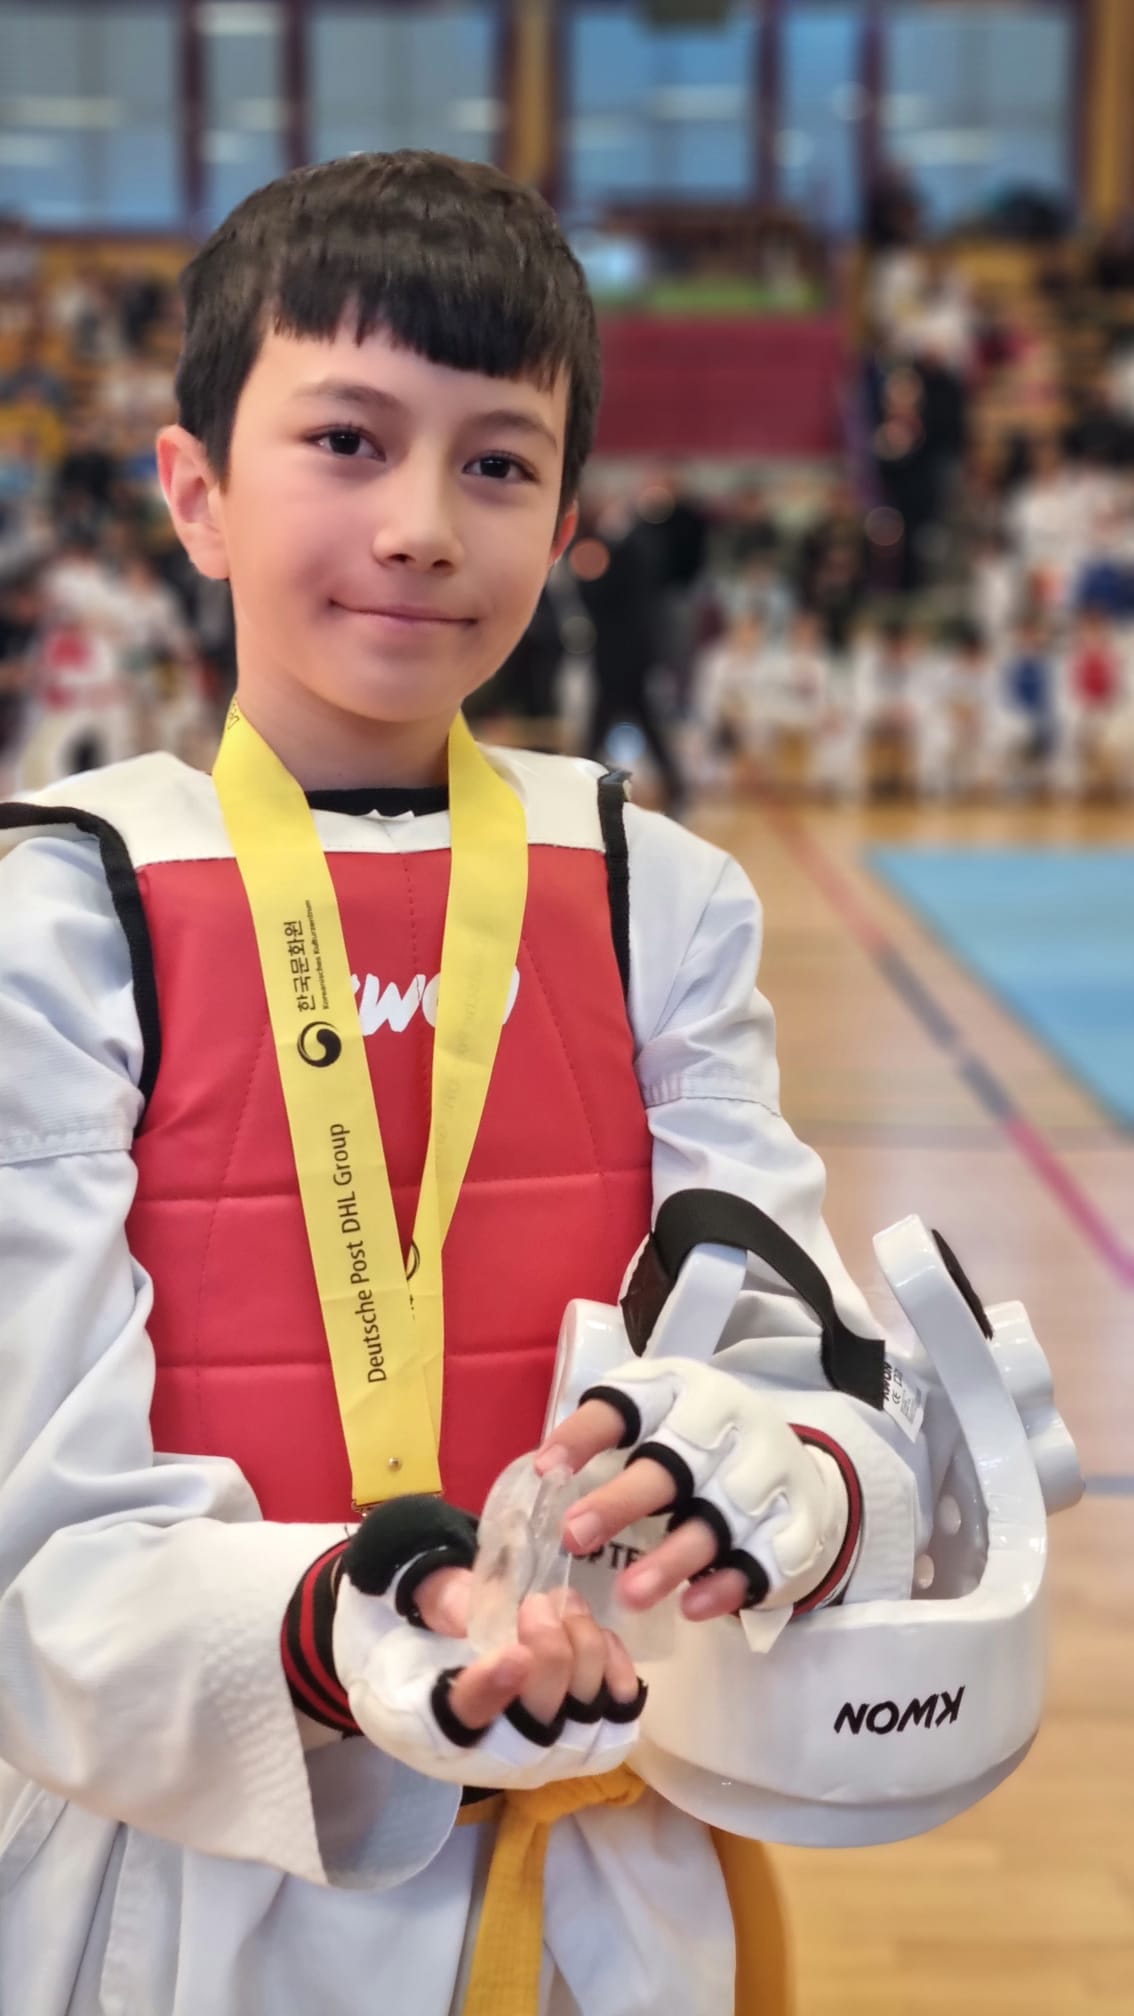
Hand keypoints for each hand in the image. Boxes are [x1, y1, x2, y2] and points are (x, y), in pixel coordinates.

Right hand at [412, 1567, 641, 1733]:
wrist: (456, 1671)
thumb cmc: (432, 1647)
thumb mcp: (424, 1618)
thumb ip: (448, 1604)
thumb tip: (487, 1601)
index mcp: (434, 1730)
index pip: (464, 1722)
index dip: (491, 1693)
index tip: (514, 1655)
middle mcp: (495, 1759)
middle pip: (537, 1728)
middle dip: (549, 1657)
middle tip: (536, 1603)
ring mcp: (549, 1754)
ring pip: (586, 1721)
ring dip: (585, 1654)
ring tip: (567, 1604)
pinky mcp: (590, 1742)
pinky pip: (619, 1718)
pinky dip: (617, 1672)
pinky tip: (598, 1633)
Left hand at [535, 1356, 854, 1624]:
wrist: (793, 1468)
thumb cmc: (697, 1447)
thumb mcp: (656, 1419)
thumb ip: (606, 1439)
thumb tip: (542, 1478)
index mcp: (683, 1391)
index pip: (627, 1402)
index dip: (585, 1434)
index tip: (545, 1471)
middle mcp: (729, 1427)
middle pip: (675, 1463)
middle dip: (623, 1501)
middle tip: (574, 1536)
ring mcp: (768, 1476)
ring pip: (719, 1518)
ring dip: (672, 1557)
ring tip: (628, 1594)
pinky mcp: (794, 1525)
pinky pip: (763, 1560)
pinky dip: (726, 1584)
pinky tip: (690, 1607)